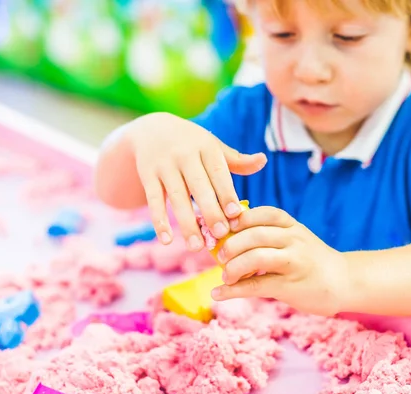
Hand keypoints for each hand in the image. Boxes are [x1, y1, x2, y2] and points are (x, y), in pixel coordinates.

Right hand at [131, 113, 266, 250]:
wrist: (151, 130)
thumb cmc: (192, 144)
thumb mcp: (212, 147)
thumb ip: (236, 160)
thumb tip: (263, 161)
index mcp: (206, 147)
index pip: (218, 172)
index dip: (226, 193)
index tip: (235, 214)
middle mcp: (184, 154)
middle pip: (199, 186)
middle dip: (210, 211)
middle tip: (220, 234)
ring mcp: (164, 165)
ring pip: (176, 197)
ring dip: (186, 223)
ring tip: (196, 247)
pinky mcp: (147, 175)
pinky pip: (153, 200)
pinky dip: (159, 221)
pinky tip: (167, 240)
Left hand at [210, 206, 350, 315]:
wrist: (344, 282)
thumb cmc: (311, 260)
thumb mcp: (296, 238)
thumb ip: (269, 234)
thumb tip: (227, 235)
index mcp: (292, 226)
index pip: (264, 213)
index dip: (241, 218)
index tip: (224, 226)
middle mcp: (294, 240)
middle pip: (256, 235)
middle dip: (232, 244)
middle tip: (220, 255)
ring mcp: (294, 263)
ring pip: (256, 257)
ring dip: (233, 267)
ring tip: (225, 275)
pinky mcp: (291, 286)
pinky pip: (257, 285)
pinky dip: (233, 290)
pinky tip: (219, 293)